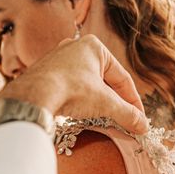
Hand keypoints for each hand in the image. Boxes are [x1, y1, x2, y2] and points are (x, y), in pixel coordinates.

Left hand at [0, 35, 147, 133]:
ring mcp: (58, 60)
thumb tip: (144, 126)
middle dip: (116, 101)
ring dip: (99, 102)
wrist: (31, 97)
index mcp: (94, 47)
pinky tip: (84, 114)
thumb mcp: (106, 104)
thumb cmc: (71, 91)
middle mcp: (75, 48)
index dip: (133, 101)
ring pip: (88, 84)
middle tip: (125, 120)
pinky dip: (81, 101)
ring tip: (107, 119)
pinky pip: (71, 87)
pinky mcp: (45, 73)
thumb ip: (127, 114)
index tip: (139, 118)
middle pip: (105, 81)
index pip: (122, 78)